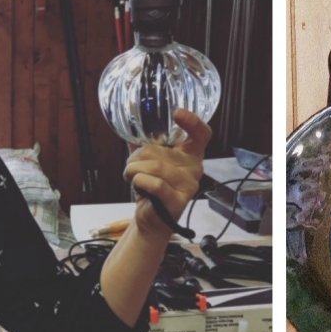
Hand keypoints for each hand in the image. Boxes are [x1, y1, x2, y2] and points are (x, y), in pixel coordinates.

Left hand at [124, 109, 211, 236]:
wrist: (151, 219)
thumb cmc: (151, 187)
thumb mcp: (148, 162)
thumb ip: (144, 144)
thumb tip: (129, 123)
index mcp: (190, 154)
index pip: (202, 133)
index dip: (192, 121)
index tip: (176, 112)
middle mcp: (194, 167)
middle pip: (158, 150)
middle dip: (136, 158)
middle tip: (133, 168)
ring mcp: (189, 184)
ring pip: (154, 166)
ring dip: (134, 171)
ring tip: (133, 178)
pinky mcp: (179, 200)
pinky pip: (154, 183)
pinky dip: (139, 182)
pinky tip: (139, 186)